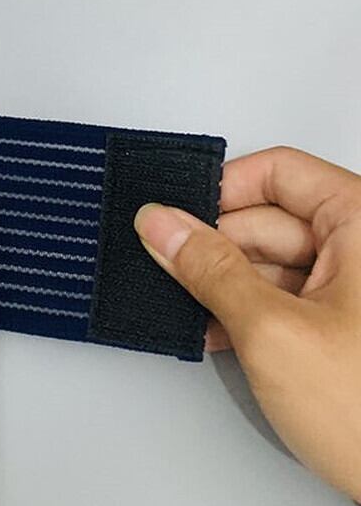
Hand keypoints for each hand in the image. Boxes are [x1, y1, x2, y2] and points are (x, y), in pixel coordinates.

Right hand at [134, 146, 360, 500]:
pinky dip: (250, 310)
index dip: (222, 190)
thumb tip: (163, 224)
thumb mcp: (273, 333)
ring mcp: (360, 290)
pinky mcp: (349, 326)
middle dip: (216, 246)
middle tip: (168, 268)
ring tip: (194, 311)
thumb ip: (209, 270)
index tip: (176, 220)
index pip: (280, 172)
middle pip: (271, 218)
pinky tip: (221, 333)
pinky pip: (287, 295)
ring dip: (227, 284)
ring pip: (274, 260)